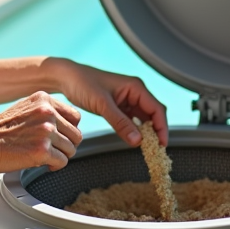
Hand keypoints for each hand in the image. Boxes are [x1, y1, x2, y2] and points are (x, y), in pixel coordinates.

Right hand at [0, 91, 82, 172]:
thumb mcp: (25, 109)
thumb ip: (45, 112)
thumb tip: (65, 125)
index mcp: (44, 99)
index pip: (75, 117)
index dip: (69, 130)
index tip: (59, 137)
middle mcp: (47, 112)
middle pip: (76, 134)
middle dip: (66, 145)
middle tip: (52, 150)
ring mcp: (46, 131)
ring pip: (71, 149)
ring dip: (60, 156)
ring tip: (44, 156)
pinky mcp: (42, 150)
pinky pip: (62, 162)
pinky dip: (54, 166)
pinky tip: (41, 163)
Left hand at [51, 59, 168, 147]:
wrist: (66, 78)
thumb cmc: (83, 83)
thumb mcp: (102, 104)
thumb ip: (120, 123)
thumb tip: (138, 140)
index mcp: (136, 87)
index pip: (157, 109)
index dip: (162, 127)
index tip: (162, 144)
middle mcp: (135, 93)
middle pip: (153, 115)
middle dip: (156, 132)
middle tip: (155, 150)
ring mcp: (127, 100)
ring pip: (144, 119)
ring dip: (146, 133)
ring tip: (147, 148)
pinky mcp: (119, 107)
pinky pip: (132, 121)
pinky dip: (135, 131)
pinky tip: (133, 140)